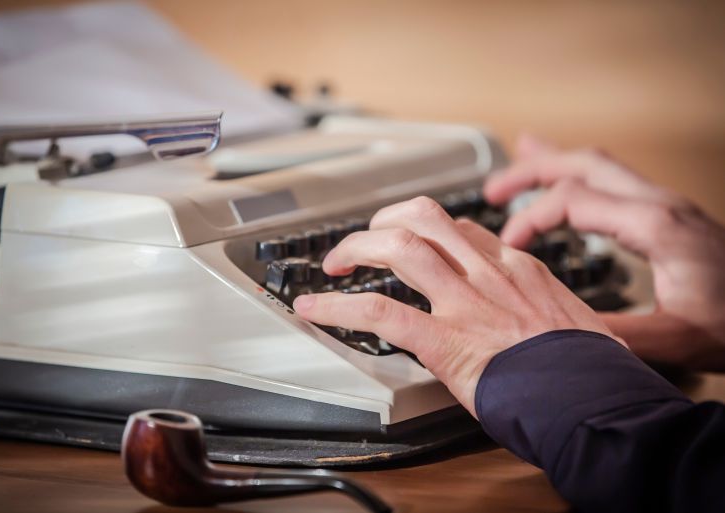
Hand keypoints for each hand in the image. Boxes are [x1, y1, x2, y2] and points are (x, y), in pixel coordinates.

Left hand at [293, 197, 616, 416]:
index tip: (408, 238)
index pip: (463, 228)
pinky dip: (339, 307)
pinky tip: (314, 309)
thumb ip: (541, 308)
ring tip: (334, 262)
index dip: (426, 229)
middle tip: (363, 240)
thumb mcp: (574, 321)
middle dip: (384, 221)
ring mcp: (467, 303)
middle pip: (425, 218)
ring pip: (401, 248)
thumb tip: (534, 319)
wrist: (598, 401)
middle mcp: (489, 274)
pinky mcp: (447, 340)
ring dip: (358, 247)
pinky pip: (381, 312)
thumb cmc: (590, 370)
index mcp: (519, 269)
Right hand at [484, 135, 724, 370]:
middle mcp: (658, 206)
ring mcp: (665, 207)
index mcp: (655, 225)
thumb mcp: (676, 338)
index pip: (573, 199)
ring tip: (521, 161)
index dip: (531, 218)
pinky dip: (580, 176)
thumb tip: (557, 332)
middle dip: (532, 170)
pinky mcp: (668, 218)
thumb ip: (615, 335)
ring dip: (555, 164)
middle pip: (583, 164)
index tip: (509, 246)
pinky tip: (569, 185)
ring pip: (600, 166)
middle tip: (494, 187)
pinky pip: (614, 181)